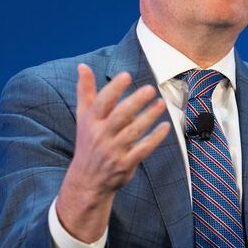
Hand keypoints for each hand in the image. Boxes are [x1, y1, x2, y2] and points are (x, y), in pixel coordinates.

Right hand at [56, 63, 170, 241]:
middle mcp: (101, 136)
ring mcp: (113, 151)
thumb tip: (82, 66)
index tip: (126, 75)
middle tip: (151, 89)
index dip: (114, 88)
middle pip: (120, 116)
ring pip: (134, 131)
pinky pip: (143, 149)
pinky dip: (155, 138)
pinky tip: (165, 126)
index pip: (102, 102)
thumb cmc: (88, 142)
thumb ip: (85, 91)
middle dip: (135, 102)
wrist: (87, 181)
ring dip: (149, 116)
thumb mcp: (83, 117)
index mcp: (90, 122)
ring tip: (161, 103)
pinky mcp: (125, 164)